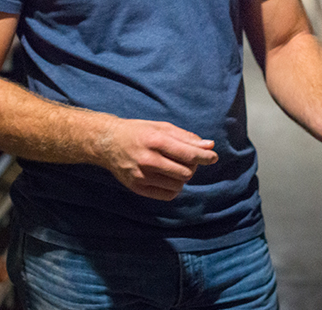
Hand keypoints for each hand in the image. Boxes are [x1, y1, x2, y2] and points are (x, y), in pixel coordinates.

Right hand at [96, 118, 217, 200]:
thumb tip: (209, 146)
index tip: (213, 157)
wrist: (108, 143)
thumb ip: (185, 137)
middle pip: (185, 172)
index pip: (187, 154)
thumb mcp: (161, 127)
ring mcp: (141, 176)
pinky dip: (173, 188)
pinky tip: (168, 178)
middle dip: (192, 167)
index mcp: (155, 140)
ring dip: (182, 178)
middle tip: (187, 160)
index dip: (204, 157)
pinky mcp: (137, 188)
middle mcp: (148, 159)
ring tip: (175, 168)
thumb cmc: (138, 132)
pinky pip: (167, 195)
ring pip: (178, 185)